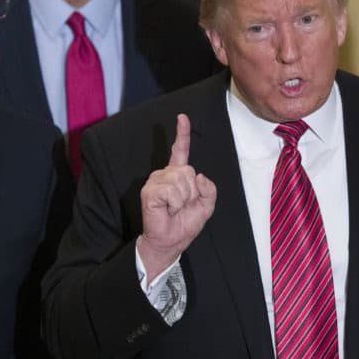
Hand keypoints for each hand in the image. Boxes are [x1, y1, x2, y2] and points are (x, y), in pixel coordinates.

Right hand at [137, 114, 215, 277]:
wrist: (170, 242)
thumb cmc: (184, 224)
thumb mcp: (206, 206)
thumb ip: (209, 189)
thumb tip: (199, 176)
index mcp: (178, 175)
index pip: (181, 151)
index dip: (182, 134)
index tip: (182, 117)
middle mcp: (165, 175)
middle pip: (188, 170)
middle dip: (192, 192)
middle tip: (182, 206)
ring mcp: (156, 181)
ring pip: (180, 180)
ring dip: (183, 199)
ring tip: (174, 209)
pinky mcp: (149, 191)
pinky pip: (171, 190)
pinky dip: (175, 203)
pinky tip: (168, 210)